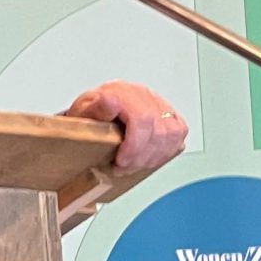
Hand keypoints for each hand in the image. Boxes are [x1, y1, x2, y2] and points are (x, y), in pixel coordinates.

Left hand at [63, 81, 188, 170]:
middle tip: (123, 168)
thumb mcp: (81, 112)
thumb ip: (95, 109)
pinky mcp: (169, 113)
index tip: (120, 161)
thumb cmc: (88, 114)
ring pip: (171, 133)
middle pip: (156, 130)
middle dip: (140, 157)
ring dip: (153, 156)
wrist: (94, 110)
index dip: (134, 145)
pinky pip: (179, 132)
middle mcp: (142, 95)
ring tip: (134, 165)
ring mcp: (158, 103)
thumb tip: (109, 101)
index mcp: (121, 93)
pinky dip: (167, 150)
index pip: (141, 119)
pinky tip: (150, 158)